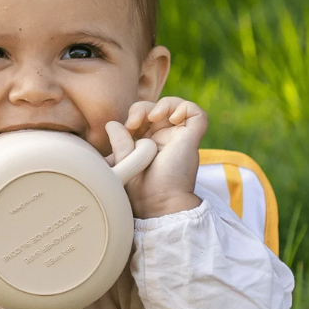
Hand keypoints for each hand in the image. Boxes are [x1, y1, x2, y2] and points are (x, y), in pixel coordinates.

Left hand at [106, 97, 207, 219]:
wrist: (159, 204)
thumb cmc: (141, 191)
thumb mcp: (126, 162)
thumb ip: (120, 143)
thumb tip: (112, 124)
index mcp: (150, 145)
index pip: (144, 118)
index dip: (135, 114)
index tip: (126, 128)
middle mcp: (166, 140)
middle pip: (158, 109)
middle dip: (143, 108)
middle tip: (134, 122)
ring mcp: (180, 138)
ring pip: (177, 107)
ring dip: (163, 104)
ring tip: (152, 116)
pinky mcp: (192, 139)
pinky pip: (196, 113)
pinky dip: (184, 107)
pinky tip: (172, 118)